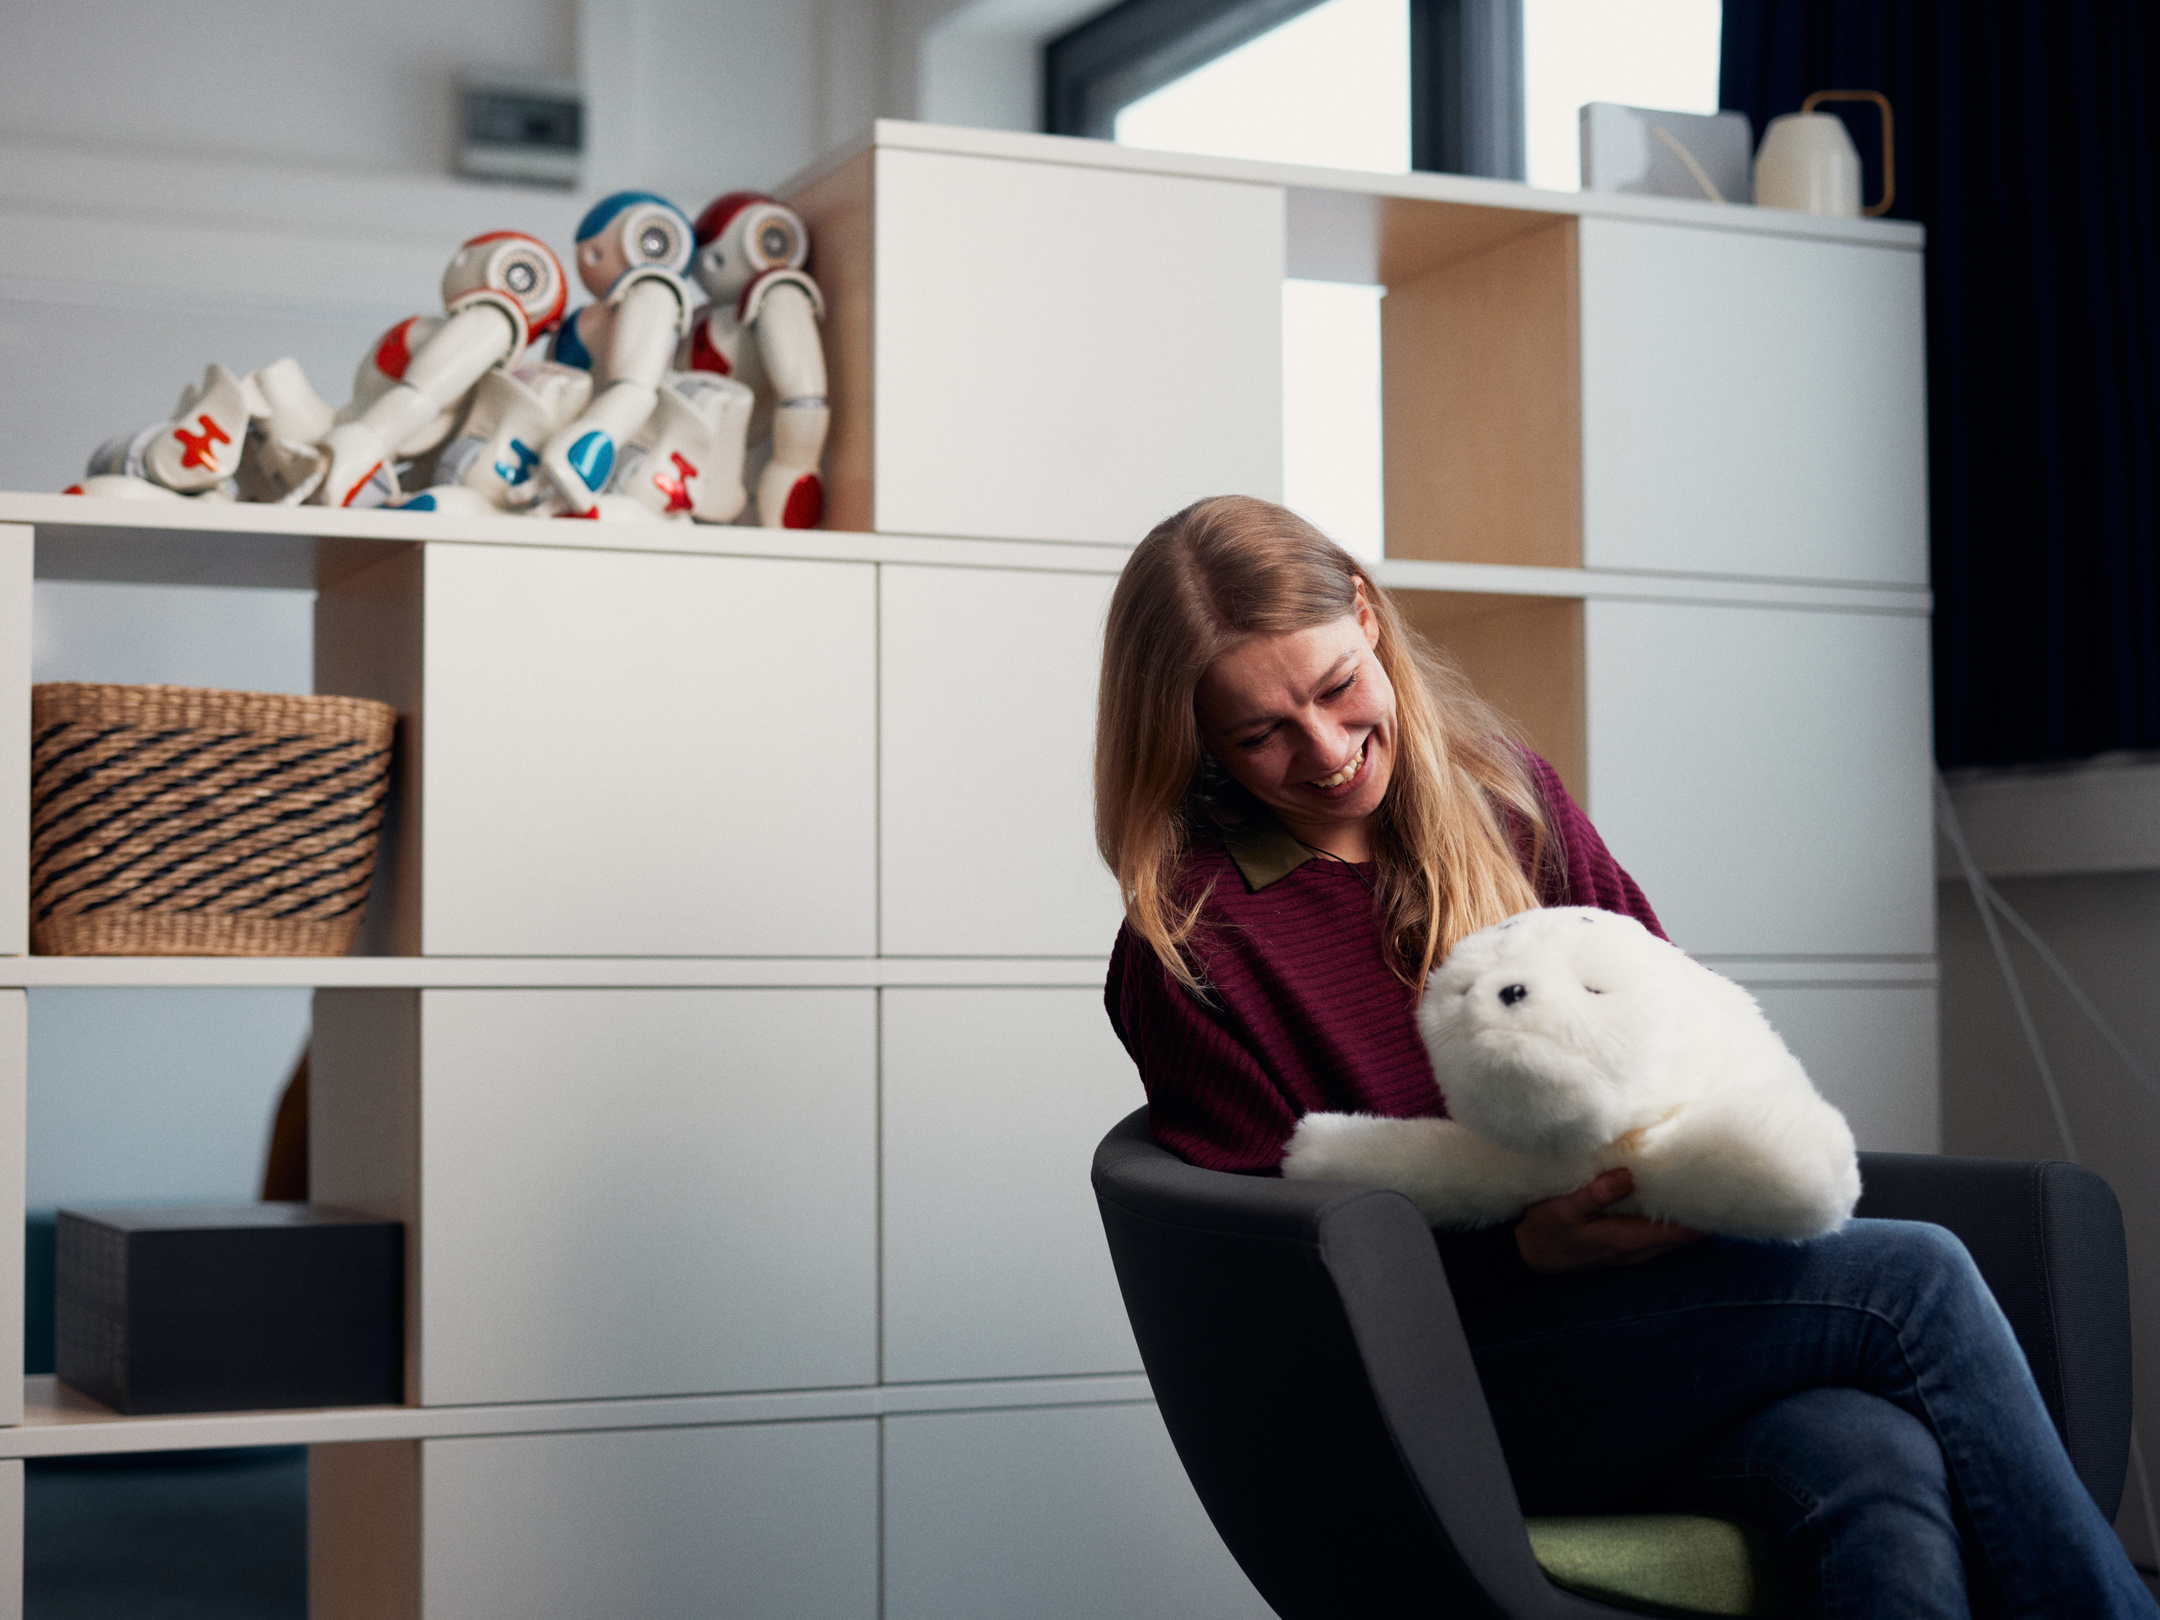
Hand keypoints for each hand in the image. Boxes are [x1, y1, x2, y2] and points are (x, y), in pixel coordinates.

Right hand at [1515, 1168, 1705, 1273]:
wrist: (1530, 1257)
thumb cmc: (1545, 1231)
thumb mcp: (1563, 1208)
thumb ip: (1596, 1193)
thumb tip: (1629, 1174)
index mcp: (1626, 1240)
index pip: (1682, 1233)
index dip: (1703, 1215)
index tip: (1716, 1189)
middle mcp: (1638, 1251)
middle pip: (1686, 1236)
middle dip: (1700, 1210)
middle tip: (1713, 1179)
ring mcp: (1634, 1253)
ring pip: (1675, 1237)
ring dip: (1685, 1215)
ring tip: (1696, 1184)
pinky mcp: (1628, 1249)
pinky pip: (1660, 1236)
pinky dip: (1670, 1219)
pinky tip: (1669, 1199)